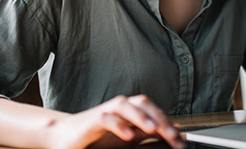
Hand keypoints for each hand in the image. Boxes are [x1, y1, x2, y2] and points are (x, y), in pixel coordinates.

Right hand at [46, 95, 184, 148]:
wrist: (65, 137)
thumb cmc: (97, 137)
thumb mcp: (128, 137)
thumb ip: (147, 132)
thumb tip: (172, 131)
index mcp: (131, 111)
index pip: (154, 111)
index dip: (169, 124)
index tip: (180, 142)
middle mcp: (120, 107)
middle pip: (144, 103)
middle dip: (159, 118)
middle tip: (173, 135)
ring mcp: (106, 111)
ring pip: (125, 105)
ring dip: (140, 116)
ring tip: (152, 129)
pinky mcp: (92, 120)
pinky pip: (106, 118)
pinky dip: (118, 125)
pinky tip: (128, 135)